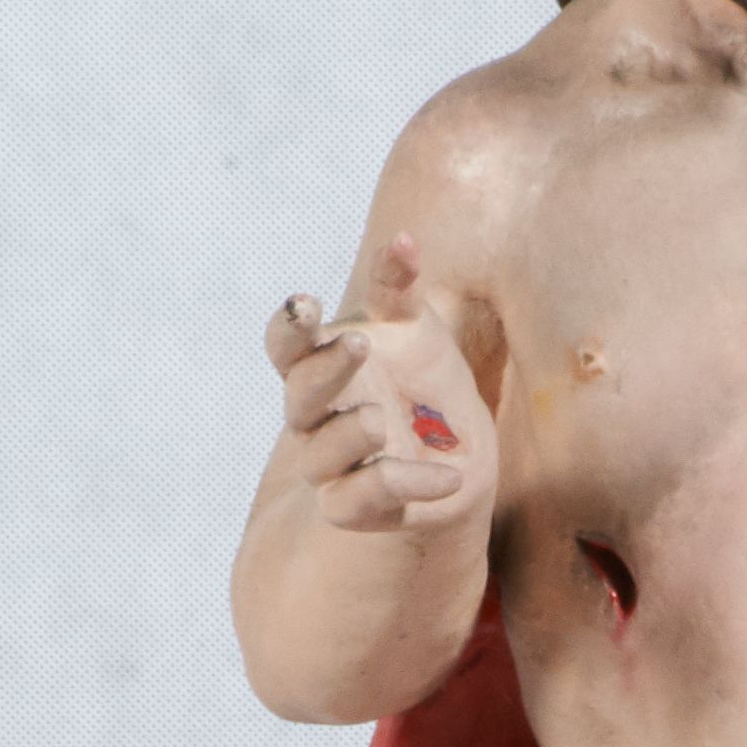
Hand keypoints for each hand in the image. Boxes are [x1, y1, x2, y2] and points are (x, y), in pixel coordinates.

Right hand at [266, 231, 496, 535]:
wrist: (461, 455)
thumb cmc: (423, 383)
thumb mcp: (416, 330)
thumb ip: (400, 288)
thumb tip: (405, 238)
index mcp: (319, 368)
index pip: (285, 347)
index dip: (289, 327)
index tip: (308, 302)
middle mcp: (315, 419)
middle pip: (298, 397)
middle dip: (324, 369)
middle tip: (359, 343)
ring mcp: (332, 466)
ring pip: (321, 455)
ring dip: (350, 433)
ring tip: (383, 418)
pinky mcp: (356, 508)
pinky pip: (363, 501)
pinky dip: (403, 486)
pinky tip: (448, 477)